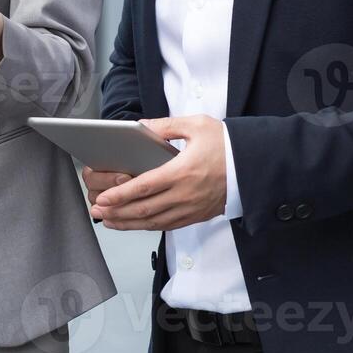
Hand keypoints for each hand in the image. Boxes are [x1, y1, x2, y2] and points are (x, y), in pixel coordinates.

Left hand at [86, 115, 227, 231]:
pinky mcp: (198, 216)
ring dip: (129, 223)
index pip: (144, 187)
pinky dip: (148, 227)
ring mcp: (192, 208)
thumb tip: (140, 127)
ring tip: (109, 221)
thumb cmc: (228, 145)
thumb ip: (165, 126)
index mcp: (183, 171)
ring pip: (154, 222)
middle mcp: (186, 195)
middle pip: (145, 209)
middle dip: (117, 212)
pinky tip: (135, 224)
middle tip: (97, 211)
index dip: (120, 195)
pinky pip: (168, 226)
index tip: (104, 198)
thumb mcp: (197, 125)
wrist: (255, 167)